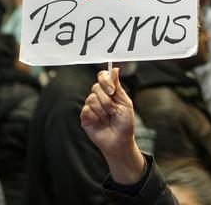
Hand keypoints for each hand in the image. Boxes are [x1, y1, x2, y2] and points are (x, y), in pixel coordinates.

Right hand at [80, 68, 144, 183]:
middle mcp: (99, 97)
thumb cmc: (125, 123)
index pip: (102, 77)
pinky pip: (86, 110)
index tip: (112, 91)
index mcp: (109, 92)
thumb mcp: (125, 103)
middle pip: (96, 87)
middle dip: (107, 100)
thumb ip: (118, 87)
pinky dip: (96, 118)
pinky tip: (100, 123)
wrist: (121, 141)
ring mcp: (91, 107)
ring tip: (108, 119)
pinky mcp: (85, 117)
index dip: (105, 80)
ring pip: (91, 99)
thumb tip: (114, 69)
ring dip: (103, 111)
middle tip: (114, 111)